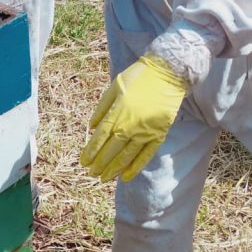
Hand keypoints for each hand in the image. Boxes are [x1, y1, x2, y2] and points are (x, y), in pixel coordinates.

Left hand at [80, 54, 187, 182]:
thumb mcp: (115, 86)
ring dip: (114, 168)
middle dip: (100, 163)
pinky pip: (146, 154)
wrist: (168, 73)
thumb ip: (102, 108)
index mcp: (117, 112)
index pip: (100, 137)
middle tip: (91, 173)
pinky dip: (136, 167)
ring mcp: (146, 131)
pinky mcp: (159, 134)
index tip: (84, 162)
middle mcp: (130, 125)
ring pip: (127, 155)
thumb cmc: (138, 76)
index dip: (91, 151)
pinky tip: (126, 176)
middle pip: (112, 149)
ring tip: (104, 178)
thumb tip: (92, 127)